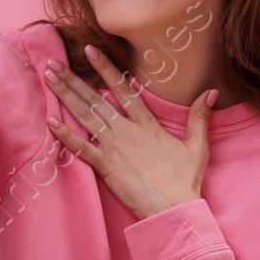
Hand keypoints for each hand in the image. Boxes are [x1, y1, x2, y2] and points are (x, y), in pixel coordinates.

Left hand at [45, 45, 215, 219]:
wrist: (173, 209)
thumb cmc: (185, 181)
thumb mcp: (198, 146)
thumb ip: (199, 117)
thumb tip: (210, 92)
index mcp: (147, 124)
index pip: (124, 89)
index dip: (106, 68)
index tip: (90, 50)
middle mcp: (127, 131)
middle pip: (97, 99)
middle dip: (73, 79)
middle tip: (53, 62)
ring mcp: (114, 149)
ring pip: (86, 117)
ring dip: (65, 96)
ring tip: (49, 78)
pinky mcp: (106, 167)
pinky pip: (81, 149)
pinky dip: (65, 135)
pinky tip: (50, 121)